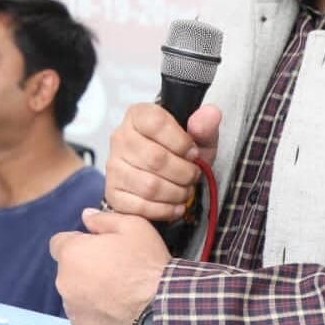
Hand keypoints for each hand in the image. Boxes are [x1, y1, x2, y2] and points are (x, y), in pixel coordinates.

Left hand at [51, 208, 171, 324]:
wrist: (163, 307)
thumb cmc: (147, 263)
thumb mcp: (133, 226)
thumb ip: (103, 219)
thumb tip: (85, 216)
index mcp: (71, 253)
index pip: (59, 243)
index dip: (78, 244)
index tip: (97, 249)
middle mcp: (63, 282)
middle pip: (67, 271)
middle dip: (83, 269)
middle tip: (112, 272)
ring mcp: (72, 310)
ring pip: (74, 296)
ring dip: (88, 293)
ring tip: (117, 294)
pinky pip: (84, 318)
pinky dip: (96, 315)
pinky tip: (116, 312)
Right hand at [104, 103, 221, 220]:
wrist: (164, 175)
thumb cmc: (180, 153)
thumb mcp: (198, 137)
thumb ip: (206, 125)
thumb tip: (211, 113)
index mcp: (138, 116)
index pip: (157, 124)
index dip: (181, 142)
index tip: (193, 153)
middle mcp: (120, 138)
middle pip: (156, 158)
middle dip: (184, 172)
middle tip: (193, 176)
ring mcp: (113, 167)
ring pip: (149, 186)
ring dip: (176, 193)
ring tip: (185, 190)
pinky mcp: (113, 193)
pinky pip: (140, 207)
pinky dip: (165, 210)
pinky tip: (175, 205)